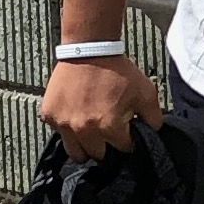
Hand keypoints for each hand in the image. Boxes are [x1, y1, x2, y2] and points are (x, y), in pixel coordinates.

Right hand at [39, 51, 162, 159]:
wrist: (90, 49)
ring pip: (75, 152)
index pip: (122, 149)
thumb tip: (153, 133)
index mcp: (109, 127)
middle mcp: (84, 130)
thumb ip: (153, 118)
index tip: (125, 130)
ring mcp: (64, 123)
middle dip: (105, 145)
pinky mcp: (50, 115)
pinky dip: (67, 129)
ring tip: (90, 132)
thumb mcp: (146, 92)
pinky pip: (59, 133)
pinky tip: (75, 115)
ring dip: (84, 146)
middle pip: (98, 155)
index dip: (126, 139)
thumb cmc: (117, 70)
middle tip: (107, 129)